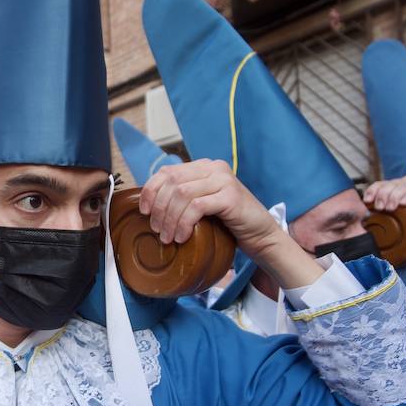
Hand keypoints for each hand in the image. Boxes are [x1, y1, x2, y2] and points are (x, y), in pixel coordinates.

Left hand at [138, 160, 321, 288]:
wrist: (261, 235)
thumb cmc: (229, 223)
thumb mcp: (202, 205)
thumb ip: (183, 197)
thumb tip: (150, 204)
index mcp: (203, 167)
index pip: (167, 172)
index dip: (151, 190)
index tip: (144, 211)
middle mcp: (213, 168)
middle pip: (172, 182)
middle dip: (159, 208)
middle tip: (158, 230)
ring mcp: (223, 180)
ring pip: (182, 195)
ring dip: (170, 219)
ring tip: (168, 238)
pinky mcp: (230, 196)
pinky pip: (196, 207)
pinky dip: (185, 223)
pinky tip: (183, 237)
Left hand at [363, 176, 405, 238]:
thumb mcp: (399, 221)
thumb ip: (385, 216)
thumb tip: (366, 219)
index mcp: (397, 189)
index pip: (381, 184)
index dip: (373, 190)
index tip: (367, 201)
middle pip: (391, 184)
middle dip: (383, 195)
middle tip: (380, 208)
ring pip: (404, 184)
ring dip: (395, 195)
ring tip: (391, 207)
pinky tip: (405, 203)